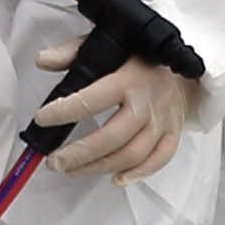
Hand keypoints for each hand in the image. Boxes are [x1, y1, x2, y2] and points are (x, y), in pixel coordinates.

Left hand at [34, 40, 200, 182]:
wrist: (182, 65)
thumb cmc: (139, 57)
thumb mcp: (108, 45)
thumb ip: (73, 53)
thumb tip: (42, 60)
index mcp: (128, 78)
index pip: (91, 100)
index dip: (63, 112)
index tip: (42, 119)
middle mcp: (147, 102)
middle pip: (112, 137)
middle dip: (79, 154)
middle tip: (54, 161)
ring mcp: (162, 120)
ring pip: (132, 154)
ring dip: (99, 167)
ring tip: (72, 170)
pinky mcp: (173, 133)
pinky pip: (159, 160)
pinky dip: (138, 174)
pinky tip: (115, 178)